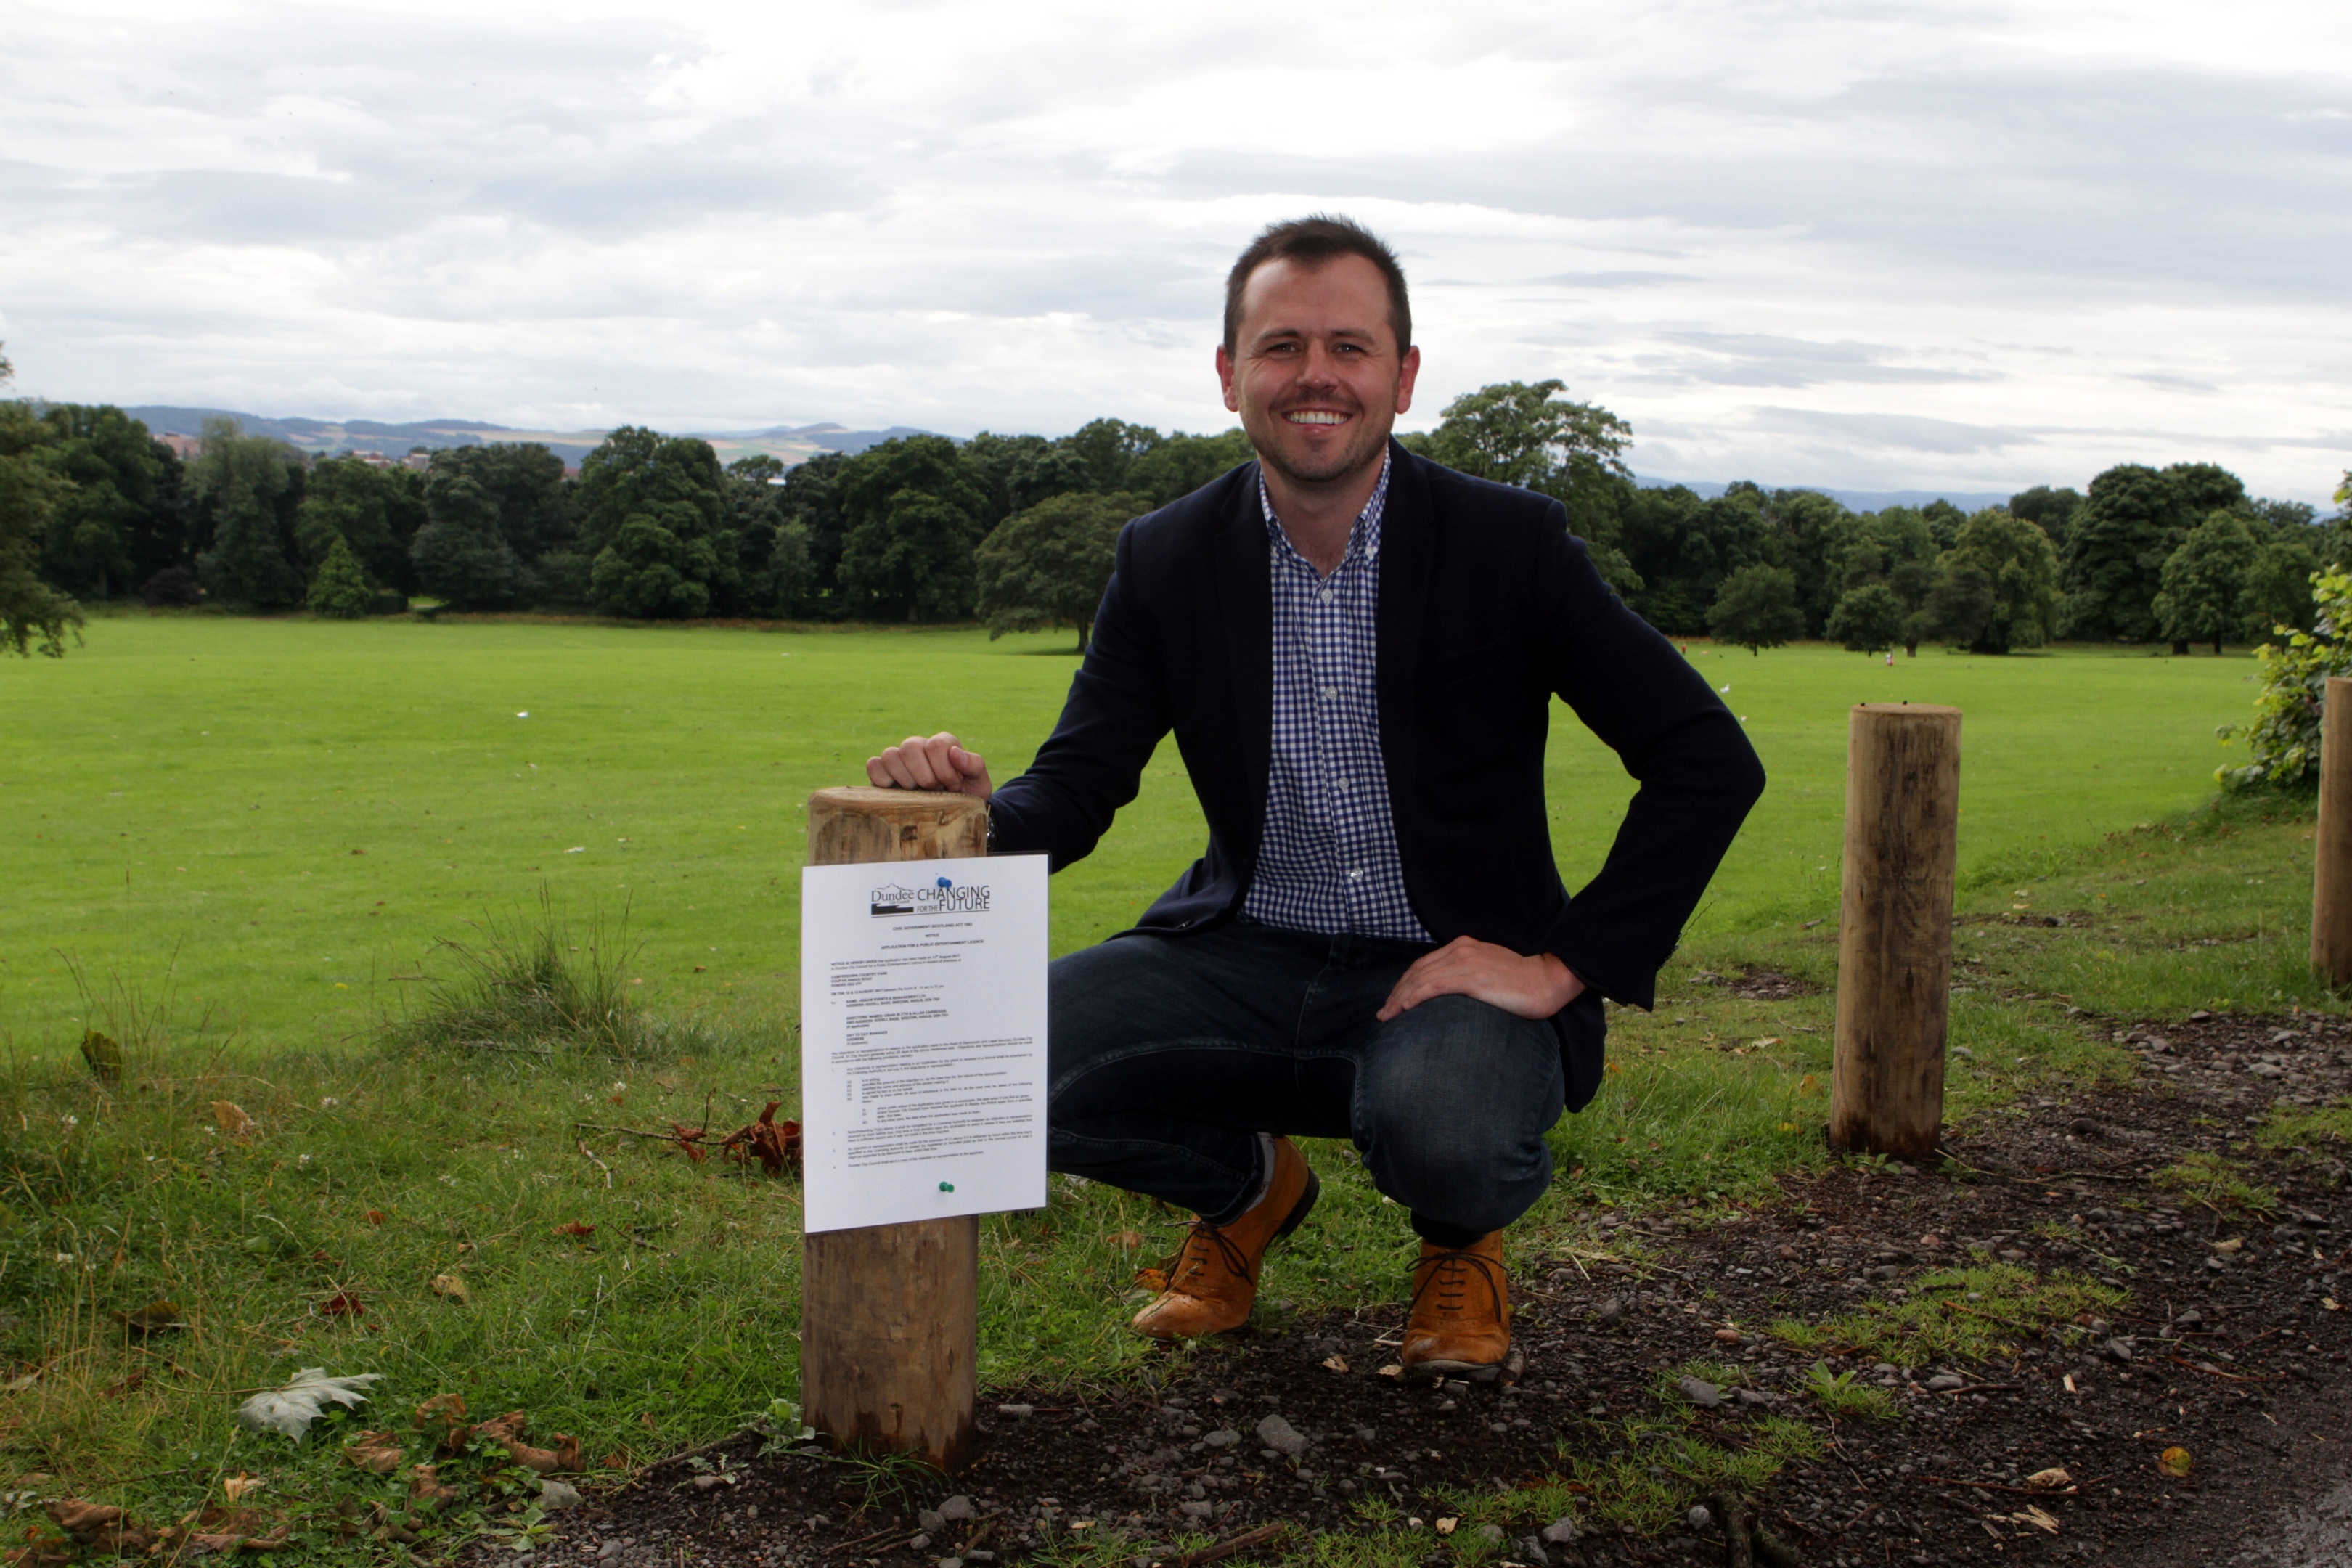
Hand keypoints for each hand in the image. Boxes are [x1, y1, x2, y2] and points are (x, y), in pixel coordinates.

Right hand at [865, 732, 993, 799]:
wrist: (954, 818)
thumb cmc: (967, 798)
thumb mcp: (979, 783)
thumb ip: (973, 765)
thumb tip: (954, 752)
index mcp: (942, 745)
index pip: (935, 745)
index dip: (944, 770)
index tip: (953, 787)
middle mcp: (919, 747)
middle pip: (910, 746)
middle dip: (925, 776)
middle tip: (934, 791)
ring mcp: (899, 760)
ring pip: (890, 755)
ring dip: (905, 779)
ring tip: (917, 794)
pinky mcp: (883, 774)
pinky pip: (874, 765)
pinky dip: (882, 778)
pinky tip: (897, 792)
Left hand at [1377, 936, 1583, 1021]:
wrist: (1547, 979)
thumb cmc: (1523, 981)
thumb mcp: (1489, 970)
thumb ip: (1468, 975)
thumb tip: (1452, 994)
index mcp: (1463, 947)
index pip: (1424, 965)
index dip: (1405, 982)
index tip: (1394, 1000)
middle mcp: (1460, 950)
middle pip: (1417, 971)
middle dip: (1397, 992)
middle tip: (1385, 1013)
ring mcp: (1466, 963)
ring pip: (1421, 979)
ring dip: (1400, 998)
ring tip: (1389, 1016)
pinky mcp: (1472, 978)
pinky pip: (1434, 986)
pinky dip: (1415, 996)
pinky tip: (1405, 1008)